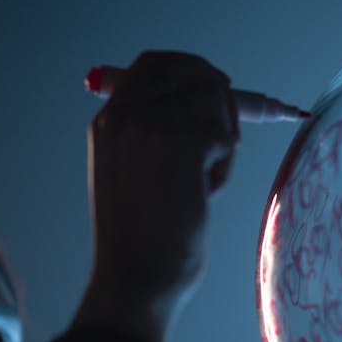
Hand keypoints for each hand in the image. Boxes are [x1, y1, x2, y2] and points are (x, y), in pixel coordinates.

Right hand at [73, 51, 238, 341]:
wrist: (136, 277)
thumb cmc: (140, 238)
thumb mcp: (132, 173)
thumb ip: (154, 135)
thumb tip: (206, 104)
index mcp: (109, 120)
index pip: (152, 65)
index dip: (188, 67)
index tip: (215, 83)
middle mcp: (128, 113)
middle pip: (188, 70)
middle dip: (219, 91)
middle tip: (232, 129)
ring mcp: (156, 124)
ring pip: (214, 108)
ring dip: (220, 142)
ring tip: (203, 185)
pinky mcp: (187, 142)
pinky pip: (226, 141)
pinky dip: (224, 170)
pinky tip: (202, 198)